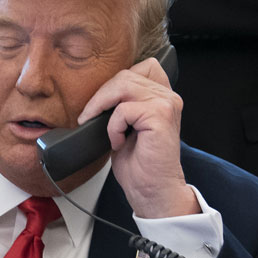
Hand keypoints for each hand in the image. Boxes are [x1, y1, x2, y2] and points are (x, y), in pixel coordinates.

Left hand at [77, 57, 195, 218]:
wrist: (152, 191)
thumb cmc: (141, 166)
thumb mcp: (127, 127)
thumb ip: (123, 104)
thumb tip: (98, 94)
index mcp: (163, 97)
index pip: (142, 66)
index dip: (117, 80)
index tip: (101, 103)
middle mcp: (168, 97)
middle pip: (126, 74)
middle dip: (101, 95)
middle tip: (89, 116)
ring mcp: (166, 104)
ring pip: (123, 85)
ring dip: (102, 106)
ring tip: (99, 126)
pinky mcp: (160, 116)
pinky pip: (123, 109)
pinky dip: (113, 127)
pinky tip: (118, 142)